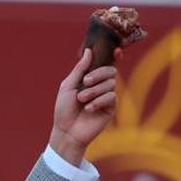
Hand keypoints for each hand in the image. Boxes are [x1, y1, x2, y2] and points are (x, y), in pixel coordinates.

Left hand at [49, 47, 120, 164]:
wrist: (66, 131)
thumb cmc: (64, 109)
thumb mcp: (68, 86)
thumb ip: (79, 69)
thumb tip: (89, 51)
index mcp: (90, 78)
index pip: (105, 63)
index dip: (113, 55)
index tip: (117, 49)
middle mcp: (100, 85)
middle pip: (110, 70)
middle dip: (98, 74)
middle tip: (85, 82)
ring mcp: (107, 96)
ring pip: (111, 84)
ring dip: (93, 91)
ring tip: (81, 100)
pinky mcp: (111, 108)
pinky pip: (111, 97)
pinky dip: (98, 101)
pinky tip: (88, 109)